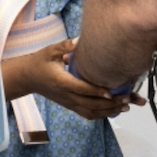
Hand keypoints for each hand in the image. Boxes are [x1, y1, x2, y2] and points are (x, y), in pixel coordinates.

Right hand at [3, 39, 130, 120]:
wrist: (27, 78)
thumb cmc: (40, 62)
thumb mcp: (50, 50)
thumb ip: (66, 46)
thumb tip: (80, 41)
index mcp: (62, 82)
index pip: (82, 89)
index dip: (96, 92)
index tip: (111, 92)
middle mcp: (67, 96)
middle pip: (91, 105)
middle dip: (111, 104)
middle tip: (129, 100)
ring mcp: (69, 103)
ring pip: (91, 112)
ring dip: (110, 112)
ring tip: (126, 107)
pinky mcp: (70, 105)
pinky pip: (87, 114)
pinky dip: (102, 115)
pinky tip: (114, 111)